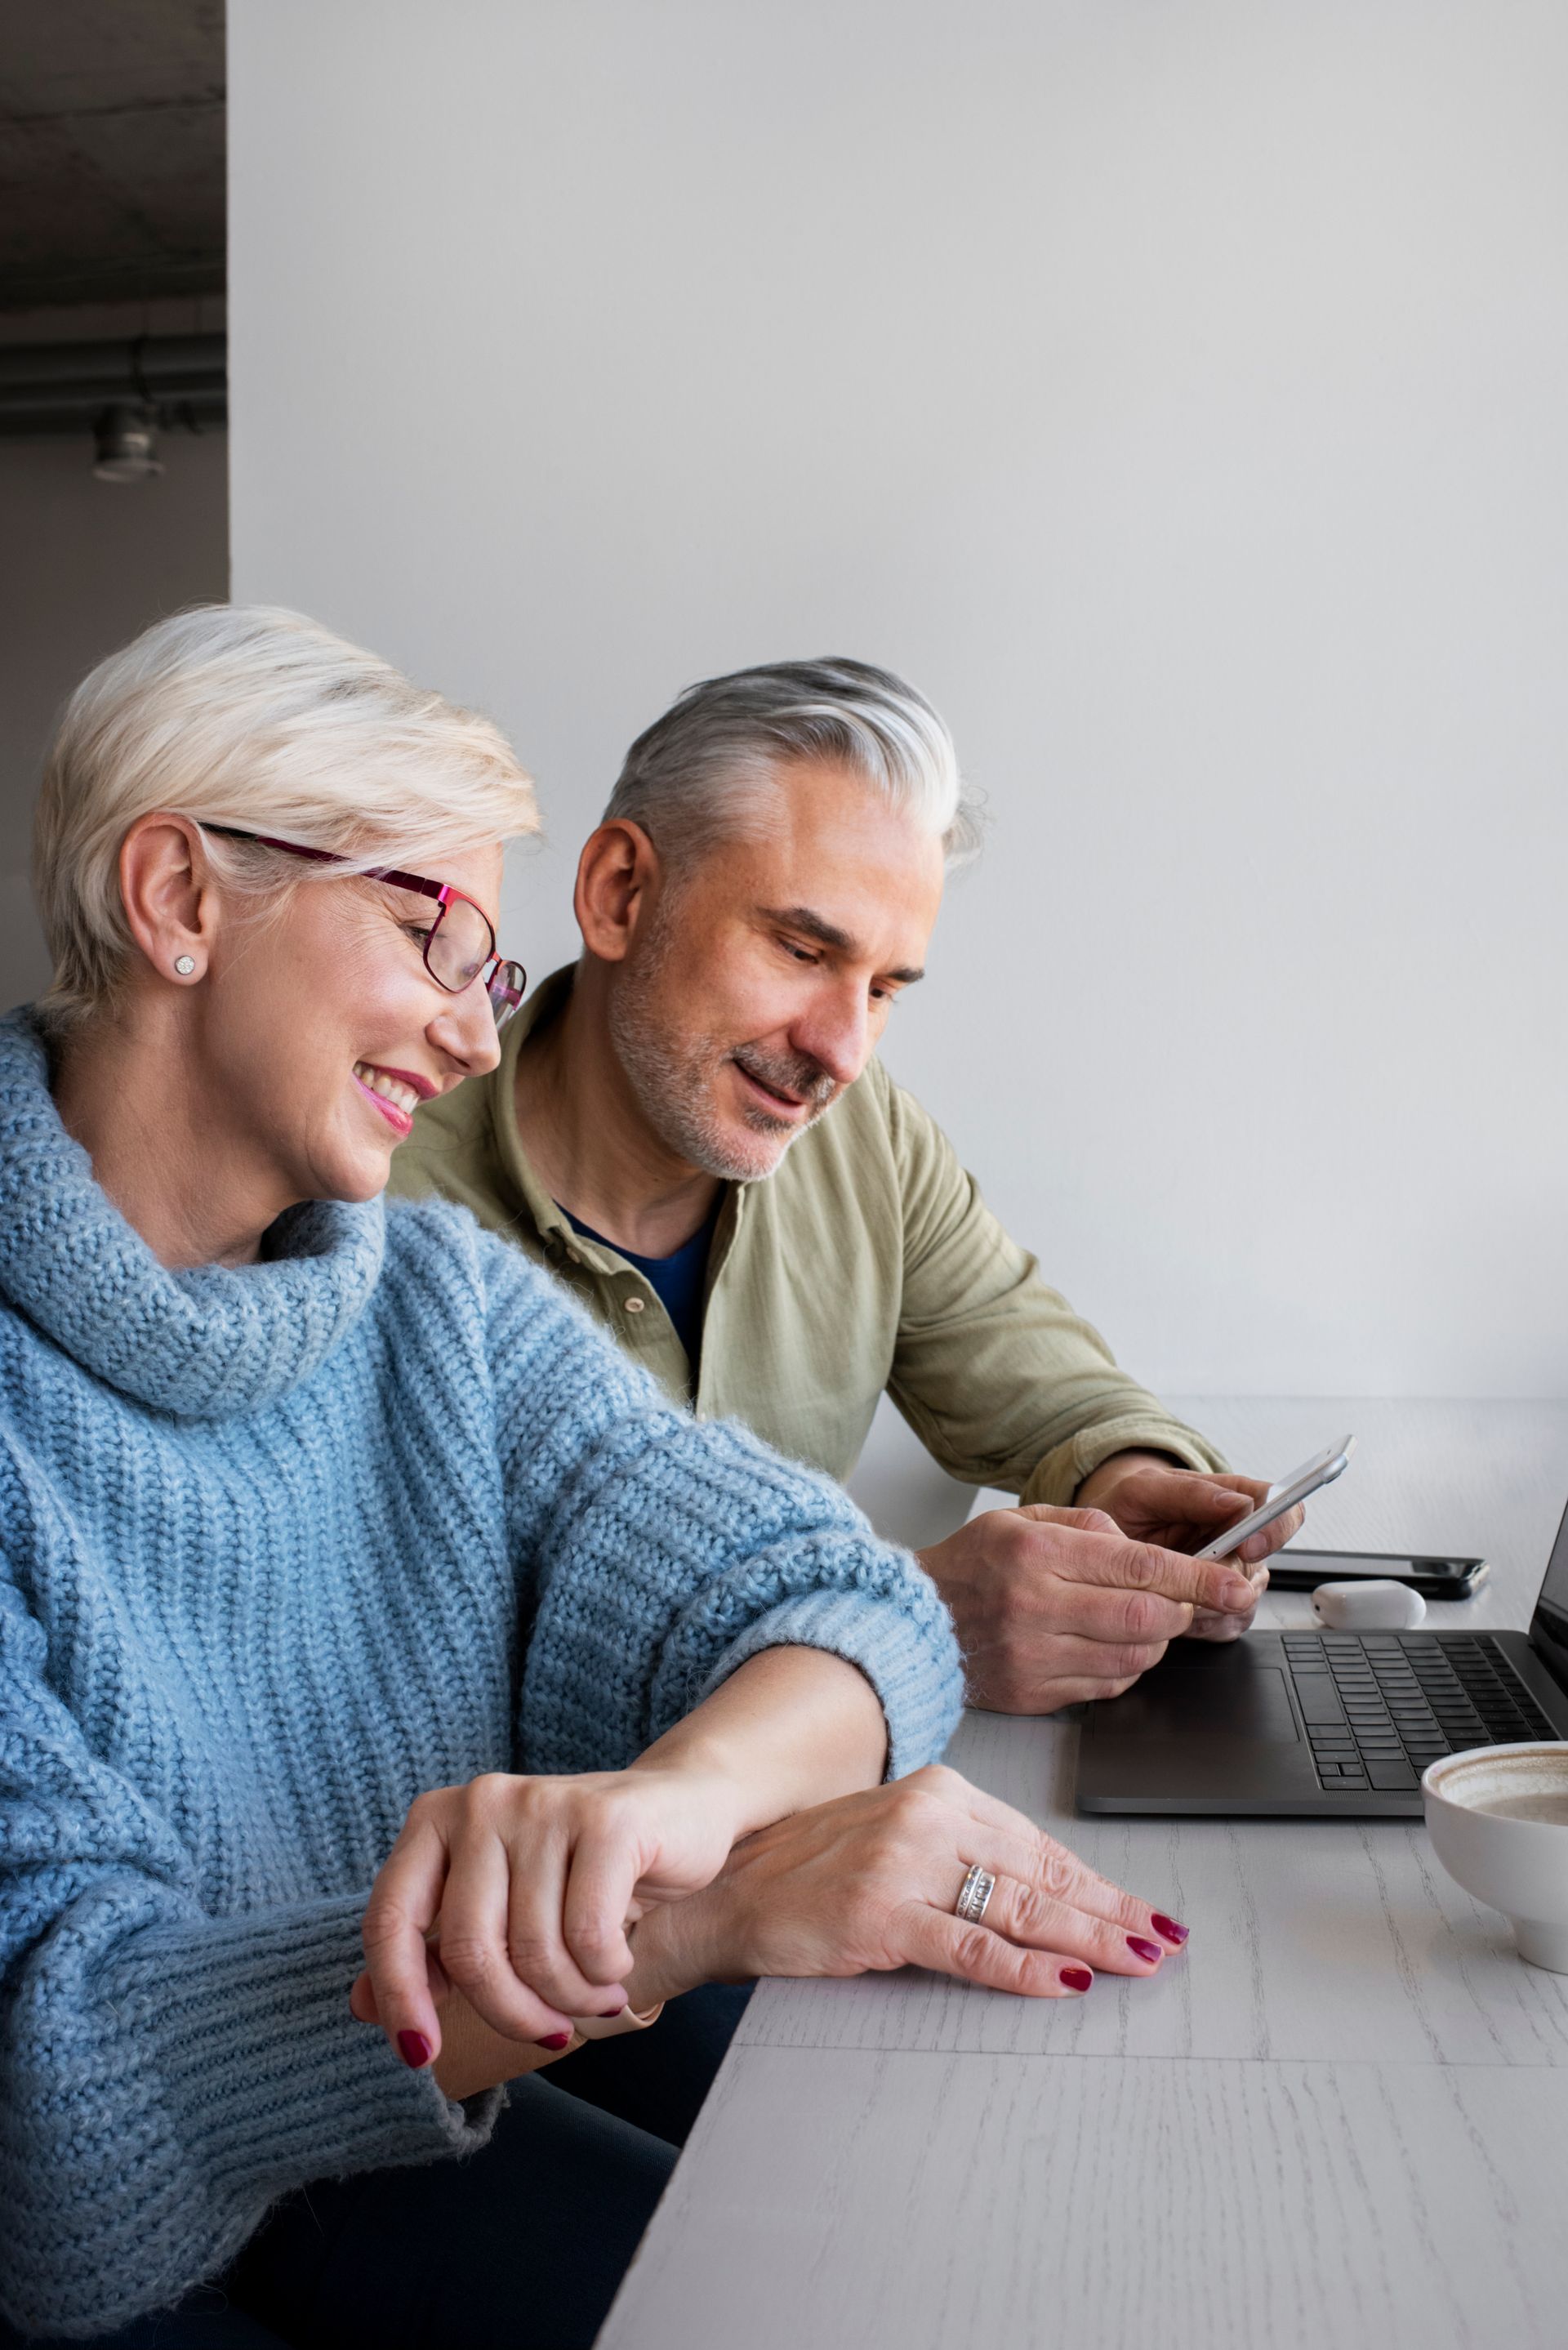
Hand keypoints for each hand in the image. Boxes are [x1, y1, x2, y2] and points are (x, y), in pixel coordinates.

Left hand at [355, 1760, 743, 2070]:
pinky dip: (605, 1973)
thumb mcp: (498, 1905)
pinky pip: (589, 1937)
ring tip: (595, 1994)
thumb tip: (361, 2007)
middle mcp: (481, 1802)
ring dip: (571, 2000)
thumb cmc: (577, 1870)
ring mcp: (542, 1804)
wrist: (680, 1811)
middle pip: (471, 1950)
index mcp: (437, 1820)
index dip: (400, 1997)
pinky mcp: (605, 1819)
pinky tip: (619, 1963)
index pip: (391, 1920)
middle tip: (549, 2031)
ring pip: (535, 1953)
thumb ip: (433, 1950)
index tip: (420, 2057)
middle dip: (511, 2014)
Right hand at [625, 1764, 1190, 2003]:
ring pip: (1020, 1907)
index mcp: (936, 1791)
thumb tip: (1043, 1893)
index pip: (1036, 1843)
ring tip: (1134, 1959)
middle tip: (1162, 1938)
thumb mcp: (893, 1841)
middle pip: (1041, 1872)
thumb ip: (961, 1855)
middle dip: (1110, 1910)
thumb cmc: (808, 1872)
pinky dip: (1026, 1969)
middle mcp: (926, 1816)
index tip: (1141, 1909)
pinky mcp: (881, 1915)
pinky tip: (1064, 1982)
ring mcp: (903, 1865)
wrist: (723, 1894)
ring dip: (1088, 1939)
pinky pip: (971, 1947)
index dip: (1097, 1882)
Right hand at [918, 1506, 1258, 1712]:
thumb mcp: (1020, 1518)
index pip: (1141, 1567)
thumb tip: (1139, 1548)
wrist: (911, 1624)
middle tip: (1185, 1600)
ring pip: (1135, 1658)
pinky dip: (1125, 1667)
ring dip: (1155, 1641)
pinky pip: (1108, 1686)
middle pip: (1147, 1619)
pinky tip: (1106, 1646)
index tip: (1235, 1581)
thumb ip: (1086, 1524)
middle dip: (1184, 1610)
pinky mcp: (1036, 1693)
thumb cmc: (968, 1566)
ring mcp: (1036, 1656)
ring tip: (1138, 1620)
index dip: (1200, 1577)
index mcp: (1037, 1553)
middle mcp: (1037, 1607)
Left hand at [1074, 1452, 1305, 1643]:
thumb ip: (1189, 1492)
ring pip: (1244, 1602)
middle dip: (1220, 1578)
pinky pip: (1226, 1626)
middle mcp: (1242, 1541)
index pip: (1282, 1508)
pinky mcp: (1224, 1611)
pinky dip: (1197, 1623)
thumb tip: (1237, 1503)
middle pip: (1259, 1565)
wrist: (1101, 1543)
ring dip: (1204, 1603)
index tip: (1246, 1547)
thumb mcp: (1143, 1490)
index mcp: (1234, 1499)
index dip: (1273, 1529)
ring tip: (1165, 1589)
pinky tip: (1171, 1608)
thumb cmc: (1126, 1509)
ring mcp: (1235, 1578)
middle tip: (1182, 1576)